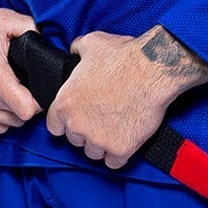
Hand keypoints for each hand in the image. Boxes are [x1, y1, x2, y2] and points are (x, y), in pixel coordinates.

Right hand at [0, 0, 39, 133]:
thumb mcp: (4, 20)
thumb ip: (31, 28)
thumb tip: (46, 42)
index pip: (26, 110)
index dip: (38, 103)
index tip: (38, 92)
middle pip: (19, 118)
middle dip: (26, 103)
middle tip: (24, 86)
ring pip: (7, 124)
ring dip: (12, 111)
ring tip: (10, 90)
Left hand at [47, 27, 207, 168]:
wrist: (153, 70)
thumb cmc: (123, 55)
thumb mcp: (91, 43)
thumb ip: (76, 50)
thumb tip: (74, 51)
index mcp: (65, 103)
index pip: (54, 127)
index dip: (66, 123)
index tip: (77, 119)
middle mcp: (77, 125)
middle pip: (75, 141)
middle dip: (86, 133)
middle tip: (102, 120)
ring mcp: (98, 140)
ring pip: (93, 153)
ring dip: (102, 145)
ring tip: (115, 130)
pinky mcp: (120, 149)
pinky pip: (113, 163)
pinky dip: (119, 155)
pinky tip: (125, 143)